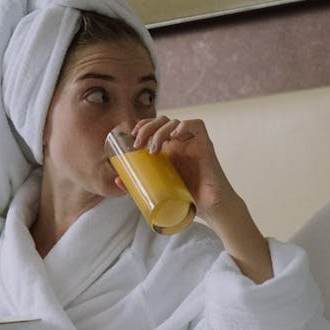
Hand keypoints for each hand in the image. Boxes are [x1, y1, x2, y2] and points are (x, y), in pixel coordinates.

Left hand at [132, 115, 271, 282]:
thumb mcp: (158, 190)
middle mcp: (181, 142)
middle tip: (137, 143)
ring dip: (160, 131)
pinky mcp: (205, 145)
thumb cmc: (188, 200)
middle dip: (146, 127)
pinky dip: (184, 125)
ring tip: (152, 149)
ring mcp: (193, 142)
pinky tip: (174, 136)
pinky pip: (197, 124)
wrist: (212, 209)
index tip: (132, 137)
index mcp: (170, 149)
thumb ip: (139, 185)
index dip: (143, 125)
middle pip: (162, 121)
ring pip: (175, 122)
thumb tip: (118, 180)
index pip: (155, 126)